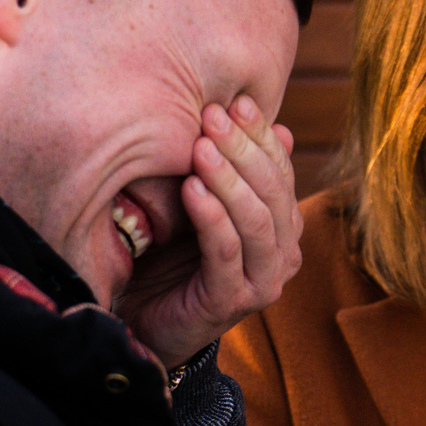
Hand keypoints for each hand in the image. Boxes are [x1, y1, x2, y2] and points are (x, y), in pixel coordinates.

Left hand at [115, 96, 302, 364]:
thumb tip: (282, 126)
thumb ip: (232, 172)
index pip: (281, 172)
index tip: (236, 102)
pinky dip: (212, 217)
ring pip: (257, 220)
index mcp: (282, 227)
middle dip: (244, 149)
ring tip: (201, 147)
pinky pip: (227, 252)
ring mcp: (263, 281)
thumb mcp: (200, 204)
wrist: (142, 323)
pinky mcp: (232, 303)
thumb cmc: (169, 258)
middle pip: (274, 192)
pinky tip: (192, 189)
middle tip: (214, 116)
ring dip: (230, 179)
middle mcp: (283, 255)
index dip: (261, 136)